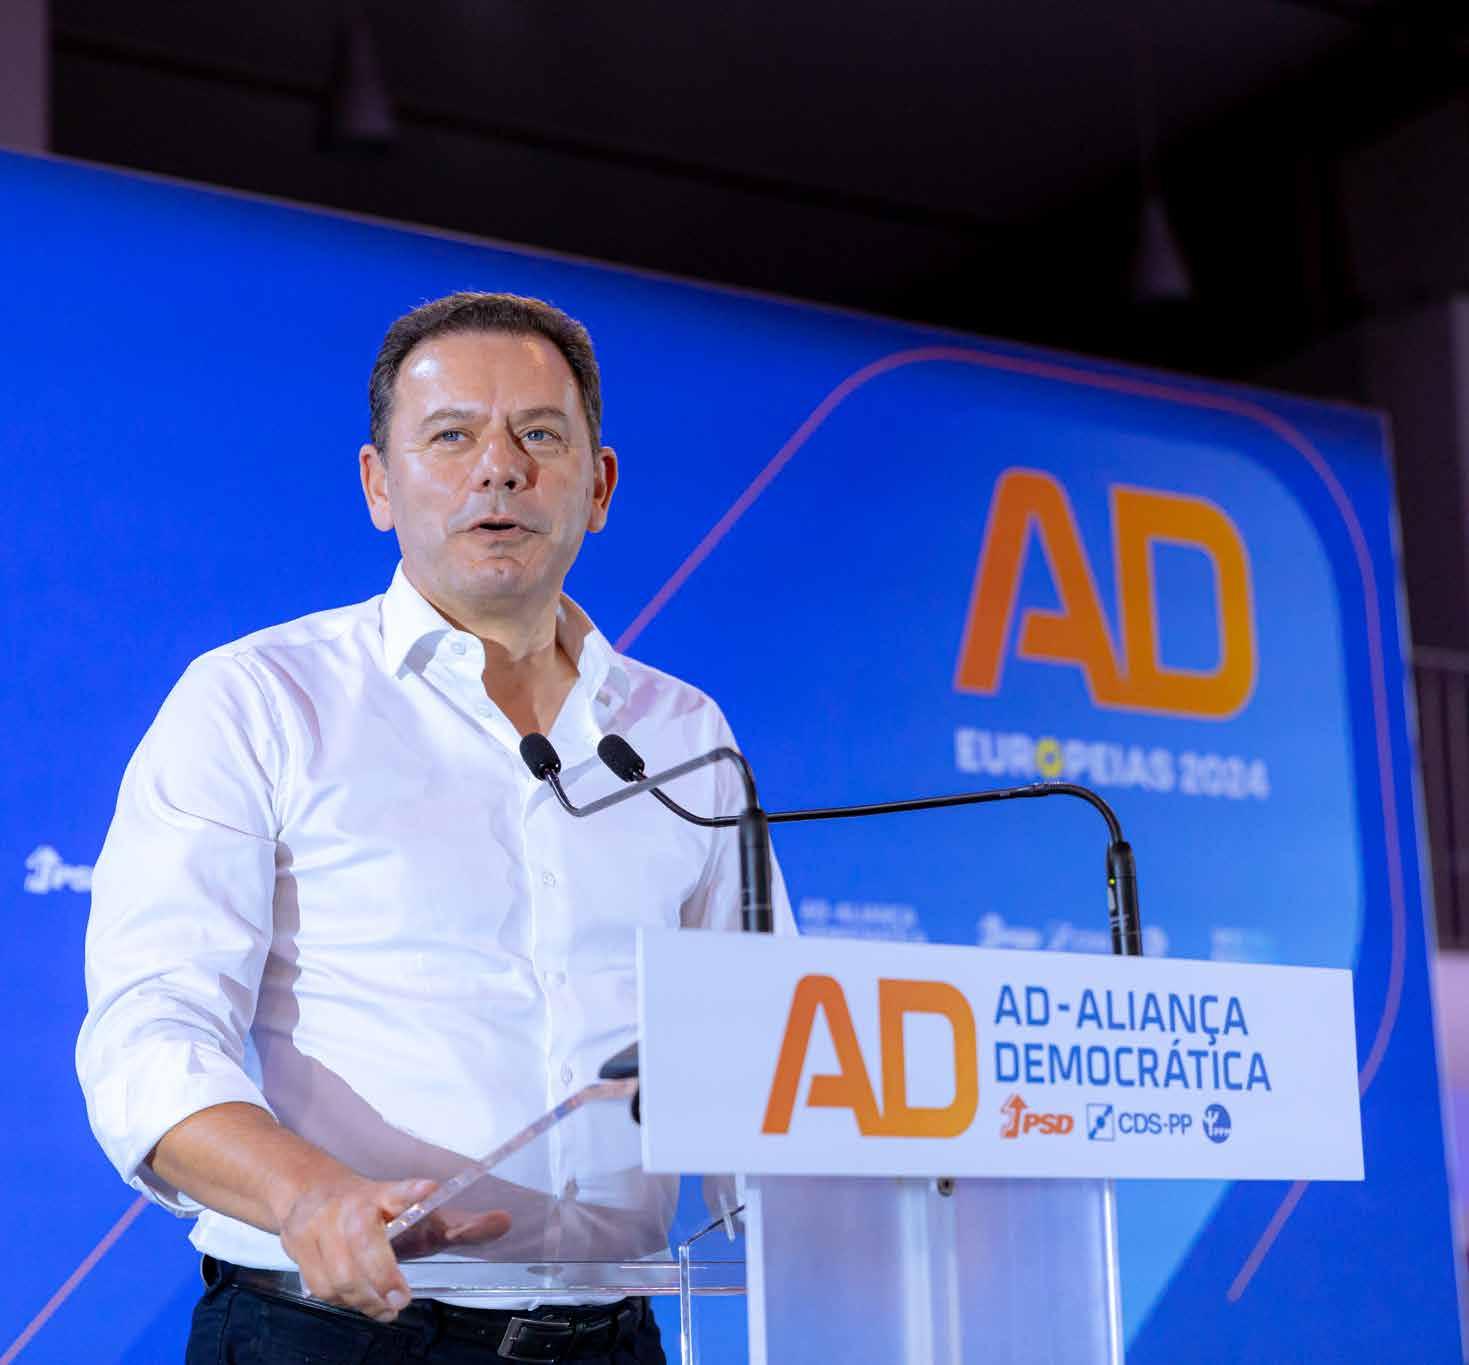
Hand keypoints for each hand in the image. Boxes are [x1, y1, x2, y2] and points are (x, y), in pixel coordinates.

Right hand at [277, 1173, 508, 1321]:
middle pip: (363, 1245)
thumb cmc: (375, 1210)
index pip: (399, 1191)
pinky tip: (360, 1300)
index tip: (429, 1188)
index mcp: (381, 1193)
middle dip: (383, 1277)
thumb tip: (504, 1222)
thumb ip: (459, 1224)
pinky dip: (342, 1299)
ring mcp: (318, 1225)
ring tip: (386, 1307)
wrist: (310, 1194)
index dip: (412, 1192)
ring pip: (339, 1273)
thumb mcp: (417, 1212)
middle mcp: (348, 1205)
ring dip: (364, 1298)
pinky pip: (320, 1285)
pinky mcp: (296, 1245)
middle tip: (401, 1299)